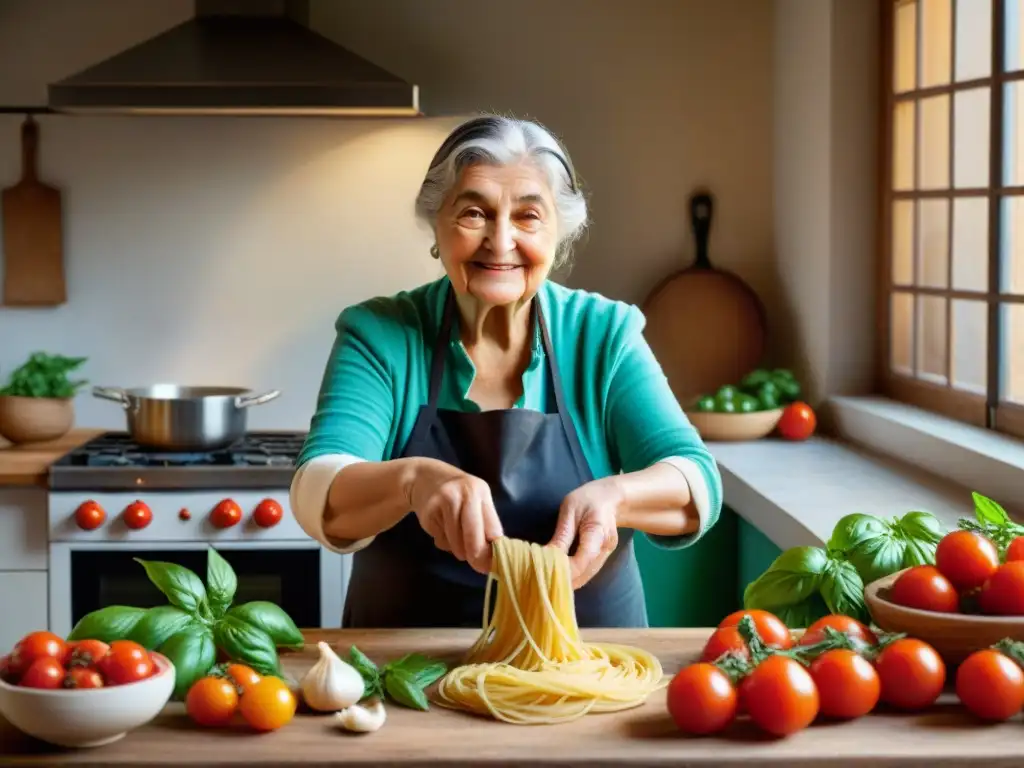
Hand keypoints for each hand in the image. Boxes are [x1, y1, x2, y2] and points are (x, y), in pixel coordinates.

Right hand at [407, 458, 503, 573]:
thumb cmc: (457, 494)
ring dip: (457, 549)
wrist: (423, 477)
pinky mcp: (429, 513)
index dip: (493, 551)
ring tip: (455, 537)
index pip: (493, 528)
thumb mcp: (475, 500)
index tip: (492, 564)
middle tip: (477, 565)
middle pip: (474, 536)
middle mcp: (464, 494)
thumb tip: (492, 558)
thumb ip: (485, 523)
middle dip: (476, 556)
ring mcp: (444, 502)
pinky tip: (441, 528)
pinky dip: (443, 541)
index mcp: (480, 492)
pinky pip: (441, 540)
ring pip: (456, 543)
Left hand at [548, 477, 622, 588]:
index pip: (585, 557)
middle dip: (565, 579)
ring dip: (569, 581)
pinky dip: (575, 576)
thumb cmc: (587, 500)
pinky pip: (588, 572)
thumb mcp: (570, 510)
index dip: (567, 569)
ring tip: (548, 581)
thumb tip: (546, 557)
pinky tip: (560, 576)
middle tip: (542, 581)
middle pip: (585, 572)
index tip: (547, 571)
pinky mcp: (604, 557)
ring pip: (587, 576)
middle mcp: (606, 546)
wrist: (610, 498)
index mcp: (598, 530)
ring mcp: (607, 554)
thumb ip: (561, 535)